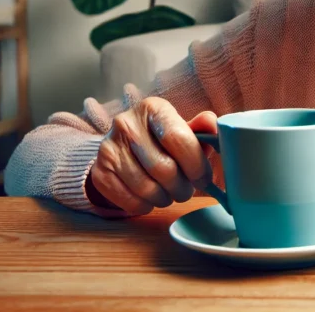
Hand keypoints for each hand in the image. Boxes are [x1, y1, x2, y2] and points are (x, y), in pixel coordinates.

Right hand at [85, 97, 217, 214]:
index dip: (196, 164)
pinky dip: (146, 206)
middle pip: (163, 168)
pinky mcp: (100, 172)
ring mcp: (109, 148)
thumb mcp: (182, 127)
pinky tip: (153, 198)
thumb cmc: (162, 138)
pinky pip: (129, 200)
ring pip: (147, 188)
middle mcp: (127, 124)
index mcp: (153, 108)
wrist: (123, 145)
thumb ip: (201, 129)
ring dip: (166, 198)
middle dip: (183, 187)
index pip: (178, 138)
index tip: (204, 178)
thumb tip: (214, 125)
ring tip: (171, 194)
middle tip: (188, 190)